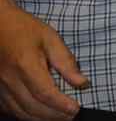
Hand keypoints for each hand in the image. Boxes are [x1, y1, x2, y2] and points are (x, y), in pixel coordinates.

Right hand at [0, 2, 86, 120]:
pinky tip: (40, 115)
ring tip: (60, 118)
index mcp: (26, 65)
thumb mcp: (50, 38)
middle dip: (55, 116)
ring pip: (21, 112)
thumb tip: (82, 82)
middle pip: (33, 107)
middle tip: (72, 116)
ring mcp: (2, 87)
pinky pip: (11, 110)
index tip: (75, 109)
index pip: (45, 93)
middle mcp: (11, 80)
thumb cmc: (24, 29)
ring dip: (42, 119)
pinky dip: (27, 116)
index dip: (61, 105)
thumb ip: (66, 61)